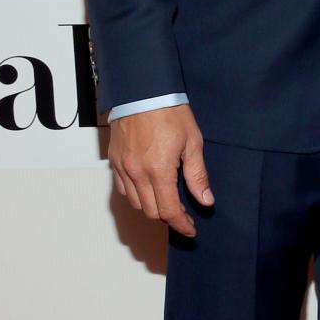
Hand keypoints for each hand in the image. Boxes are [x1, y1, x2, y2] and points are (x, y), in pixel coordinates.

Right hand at [109, 104, 212, 236]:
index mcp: (158, 170)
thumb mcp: (192, 141)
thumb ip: (197, 174)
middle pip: (152, 212)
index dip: (181, 224)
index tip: (190, 229)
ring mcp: (123, 168)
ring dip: (152, 207)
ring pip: (136, 203)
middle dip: (169, 217)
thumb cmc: (169, 112)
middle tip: (183, 212)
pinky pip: (123, 190)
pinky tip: (148, 187)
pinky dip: (136, 195)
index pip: (169, 211)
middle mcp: (137, 173)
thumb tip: (205, 200)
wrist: (143, 91)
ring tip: (167, 198)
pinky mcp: (114, 162)